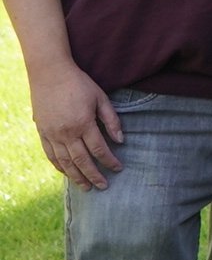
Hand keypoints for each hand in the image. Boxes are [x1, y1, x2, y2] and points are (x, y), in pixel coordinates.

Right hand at [28, 59, 122, 189]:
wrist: (49, 73)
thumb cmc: (79, 84)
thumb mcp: (101, 98)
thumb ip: (112, 120)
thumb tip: (121, 140)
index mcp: (83, 123)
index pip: (99, 149)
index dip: (109, 161)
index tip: (118, 169)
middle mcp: (66, 132)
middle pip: (81, 160)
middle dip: (93, 175)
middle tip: (103, 187)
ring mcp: (51, 133)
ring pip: (64, 161)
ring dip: (75, 176)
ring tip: (85, 187)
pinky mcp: (42, 132)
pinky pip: (50, 154)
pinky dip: (58, 165)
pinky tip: (66, 173)